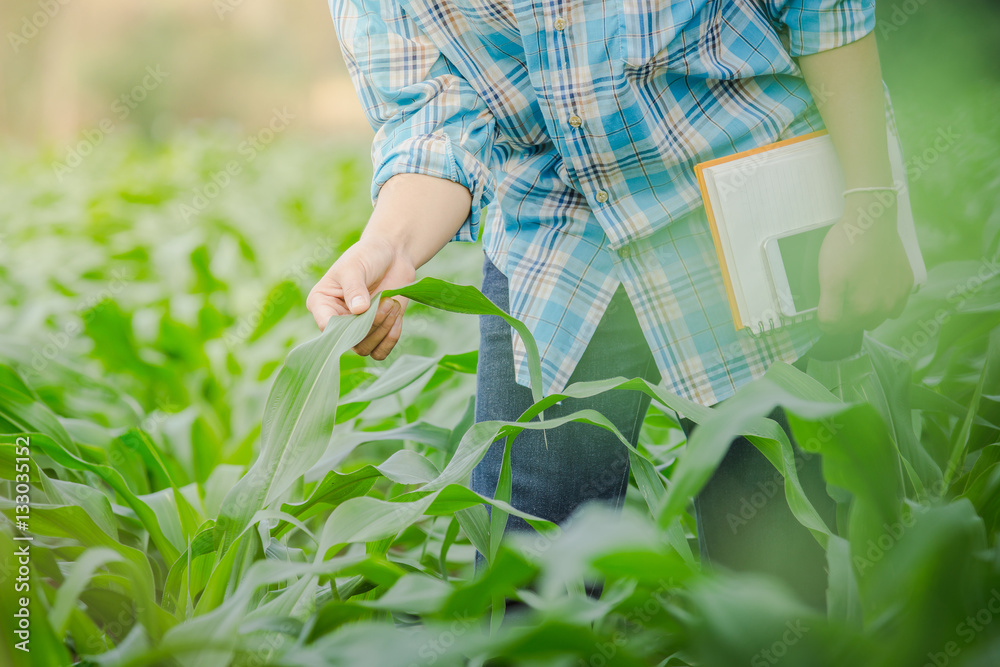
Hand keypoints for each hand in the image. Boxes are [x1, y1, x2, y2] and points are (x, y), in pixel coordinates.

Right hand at [306, 236, 414, 359]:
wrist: (392, 255)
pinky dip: (391, 338)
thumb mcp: (354, 267)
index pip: (326, 326)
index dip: (343, 326)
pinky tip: (396, 316)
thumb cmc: (367, 256)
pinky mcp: (376, 333)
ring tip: (392, 303)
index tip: (362, 311)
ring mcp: (357, 329)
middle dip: (371, 324)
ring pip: (365, 348)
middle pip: (349, 340)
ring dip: (383, 329)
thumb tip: (358, 310)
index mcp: (322, 304)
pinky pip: (380, 351)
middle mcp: (337, 321)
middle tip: (387, 301)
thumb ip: (354, 288)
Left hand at [817, 195, 913, 333]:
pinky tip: (876, 289)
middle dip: (845, 318)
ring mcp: (899, 296)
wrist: (871, 221)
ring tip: (856, 293)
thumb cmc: (846, 248)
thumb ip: (829, 309)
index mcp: (863, 310)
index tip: (822, 307)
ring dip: (866, 312)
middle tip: (837, 298)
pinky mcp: (907, 283)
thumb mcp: (829, 279)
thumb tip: (828, 326)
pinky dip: (885, 302)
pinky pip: (895, 304)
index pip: (836, 328)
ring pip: (878, 317)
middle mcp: (885, 309)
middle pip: (858, 325)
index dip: (825, 320)